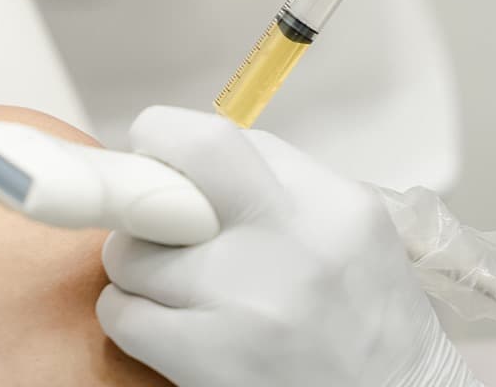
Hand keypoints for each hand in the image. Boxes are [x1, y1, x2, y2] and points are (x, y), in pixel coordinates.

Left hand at [96, 106, 479, 386]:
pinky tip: (164, 324)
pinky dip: (130, 314)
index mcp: (328, 201)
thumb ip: (284, 186)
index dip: (173, 145)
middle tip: (144, 209)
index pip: (219, 139)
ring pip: (132, 251)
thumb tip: (195, 163)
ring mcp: (247, 298)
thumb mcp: (355, 229)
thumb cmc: (371, 319)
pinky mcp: (211, 357)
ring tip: (171, 283)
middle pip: (174, 172)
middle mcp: (289, 238)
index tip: (165, 166)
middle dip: (138, 182)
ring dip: (137, 264)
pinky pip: (123, 313)